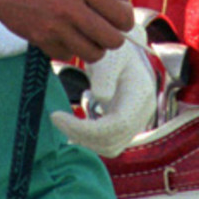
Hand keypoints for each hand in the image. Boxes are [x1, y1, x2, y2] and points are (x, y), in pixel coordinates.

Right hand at [0, 0, 133, 62]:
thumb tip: (120, 12)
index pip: (119, 14)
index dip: (126, 21)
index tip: (122, 20)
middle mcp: (70, 7)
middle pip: (111, 39)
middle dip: (114, 38)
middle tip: (108, 31)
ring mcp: (55, 27)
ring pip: (93, 53)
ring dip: (95, 47)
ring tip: (89, 36)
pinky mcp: (42, 41)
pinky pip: (69, 55)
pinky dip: (71, 49)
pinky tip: (65, 35)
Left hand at [50, 22, 156, 156]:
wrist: (125, 51)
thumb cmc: (115, 50)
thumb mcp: (109, 55)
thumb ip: (105, 75)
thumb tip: (101, 98)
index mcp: (140, 95)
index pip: (116, 125)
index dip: (85, 128)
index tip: (56, 115)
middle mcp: (142, 113)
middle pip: (112, 141)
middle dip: (80, 134)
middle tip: (55, 117)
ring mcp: (136, 122)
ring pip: (109, 147)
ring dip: (84, 138)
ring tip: (64, 119)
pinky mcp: (126, 126)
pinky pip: (108, 142)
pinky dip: (89, 137)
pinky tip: (74, 122)